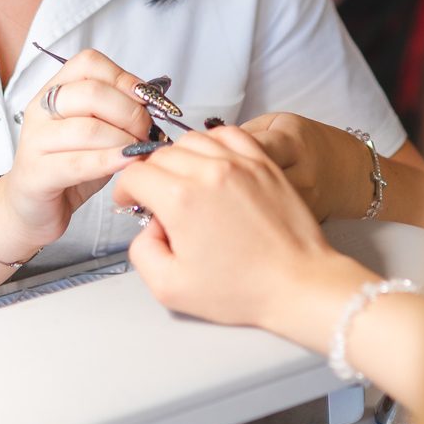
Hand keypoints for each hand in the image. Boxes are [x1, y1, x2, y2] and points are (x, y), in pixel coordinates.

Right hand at [6, 49, 157, 244]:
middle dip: (130, 111)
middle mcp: (40, 110)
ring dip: (124, 139)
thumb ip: (117, 113)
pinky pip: (78, 163)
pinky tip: (127, 162)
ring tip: (138, 151)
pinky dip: (109, 161)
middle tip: (146, 131)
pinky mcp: (36, 173)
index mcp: (54, 91)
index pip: (89, 63)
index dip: (124, 78)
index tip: (146, 99)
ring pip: (88, 128)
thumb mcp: (96, 132)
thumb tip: (156, 98)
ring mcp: (35, 141)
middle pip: (92, 92)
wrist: (31, 209)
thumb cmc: (69, 167)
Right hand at [112, 126, 370, 348]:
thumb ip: (141, 253)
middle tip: (159, 203)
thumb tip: (148, 226)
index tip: (132, 205)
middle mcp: (208, 171)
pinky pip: (227, 134)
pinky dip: (213, 144)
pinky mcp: (262, 161)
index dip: (125, 191)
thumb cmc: (241, 290)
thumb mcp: (170, 287)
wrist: (298, 283)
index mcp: (181, 200)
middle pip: (160, 156)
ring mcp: (239, 161)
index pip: (135, 174)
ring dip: (179, 158)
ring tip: (185, 184)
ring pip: (191, 140)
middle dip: (151, 177)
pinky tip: (213, 166)